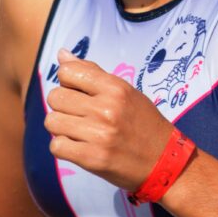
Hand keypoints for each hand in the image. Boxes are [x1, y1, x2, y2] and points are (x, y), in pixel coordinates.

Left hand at [44, 49, 173, 190]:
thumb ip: (92, 73)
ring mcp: (98, 134)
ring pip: (52, 122)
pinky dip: (63, 147)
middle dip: (62, 106)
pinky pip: (56, 146)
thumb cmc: (144, 124)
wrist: (165, 162)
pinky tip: (78, 147)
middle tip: (78, 115)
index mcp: (115, 88)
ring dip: (61, 128)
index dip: (67, 82)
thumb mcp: (125, 92)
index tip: (78, 93)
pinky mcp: (92, 158)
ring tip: (78, 131)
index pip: (67, 72)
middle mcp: (106, 109)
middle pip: (55, 97)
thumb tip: (61, 54)